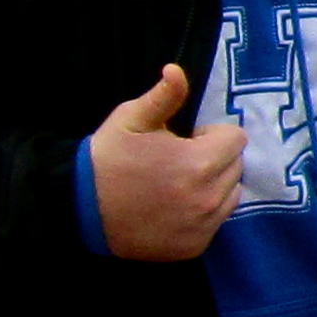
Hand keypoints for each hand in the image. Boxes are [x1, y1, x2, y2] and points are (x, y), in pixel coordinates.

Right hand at [88, 64, 244, 261]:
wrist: (80, 208)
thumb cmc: (109, 158)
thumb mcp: (131, 119)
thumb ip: (164, 96)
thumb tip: (177, 70)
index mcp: (199, 162)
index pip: (236, 139)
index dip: (211, 136)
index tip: (186, 140)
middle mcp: (208, 197)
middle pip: (236, 166)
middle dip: (215, 159)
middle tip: (179, 162)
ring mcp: (203, 225)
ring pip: (231, 195)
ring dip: (214, 186)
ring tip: (179, 184)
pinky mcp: (195, 246)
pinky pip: (216, 222)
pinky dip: (204, 213)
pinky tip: (175, 207)